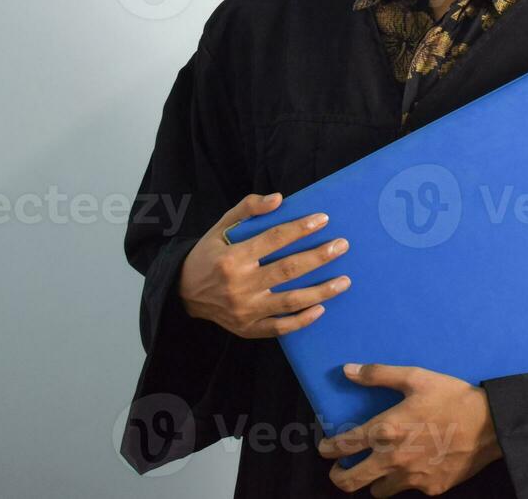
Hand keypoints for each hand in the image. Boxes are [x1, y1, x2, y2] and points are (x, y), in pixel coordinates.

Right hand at [178, 192, 351, 337]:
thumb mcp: (220, 226)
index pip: (274, 239)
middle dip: (319, 257)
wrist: (182, 293)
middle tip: (342, 246)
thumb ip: (247, 209)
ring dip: (321, 291)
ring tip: (344, 281)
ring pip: (290, 301)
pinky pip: (280, 327)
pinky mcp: (247, 329)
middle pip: (288, 270)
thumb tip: (279, 198)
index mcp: (233, 257)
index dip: (300, 229)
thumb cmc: (207, 255)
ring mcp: (245, 310)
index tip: (323, 220)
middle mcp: (240, 285)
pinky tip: (321, 309)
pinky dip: (302, 320)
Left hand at [318, 364, 503, 496]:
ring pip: (379, 491)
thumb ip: (378, 374)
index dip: (328, 449)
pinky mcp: (431, 488)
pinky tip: (416, 466)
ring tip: (379, 470)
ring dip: (374, 481)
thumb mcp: (415, 377)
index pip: (343, 446)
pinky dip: (408, 481)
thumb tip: (347, 371)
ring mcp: (412, 478)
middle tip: (339, 470)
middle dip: (338, 477)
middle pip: (350, 482)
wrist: (490, 424)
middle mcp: (393, 459)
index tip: (324, 448)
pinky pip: (410, 489)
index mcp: (385, 430)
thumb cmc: (451, 397)